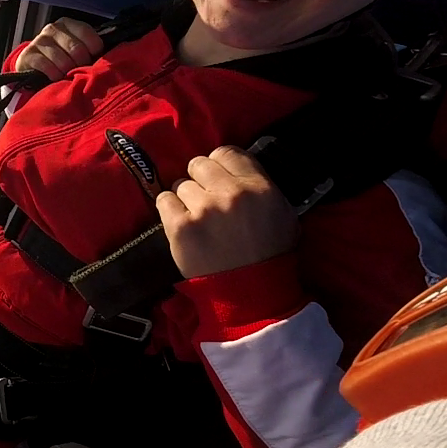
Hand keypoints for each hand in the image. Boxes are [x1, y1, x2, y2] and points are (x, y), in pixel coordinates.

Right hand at [14, 18, 103, 79]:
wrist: (33, 64)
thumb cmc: (61, 57)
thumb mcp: (75, 48)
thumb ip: (89, 48)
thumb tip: (108, 55)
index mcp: (68, 24)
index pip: (87, 33)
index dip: (94, 50)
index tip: (93, 60)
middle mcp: (53, 28)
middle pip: (76, 49)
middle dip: (81, 64)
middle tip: (79, 71)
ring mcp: (39, 40)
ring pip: (63, 60)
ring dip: (67, 72)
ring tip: (67, 75)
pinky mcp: (29, 54)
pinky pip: (48, 67)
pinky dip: (55, 75)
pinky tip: (55, 77)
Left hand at [157, 146, 297, 277]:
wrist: (250, 295)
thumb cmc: (270, 255)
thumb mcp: (283, 213)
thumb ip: (260, 184)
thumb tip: (235, 168)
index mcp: (259, 187)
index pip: (227, 152)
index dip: (220, 165)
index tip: (219, 179)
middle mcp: (231, 193)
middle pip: (199, 164)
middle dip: (201, 180)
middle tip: (207, 200)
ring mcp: (204, 209)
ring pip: (181, 184)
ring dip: (186, 199)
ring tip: (198, 219)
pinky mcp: (181, 227)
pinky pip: (164, 200)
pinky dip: (170, 211)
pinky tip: (182, 224)